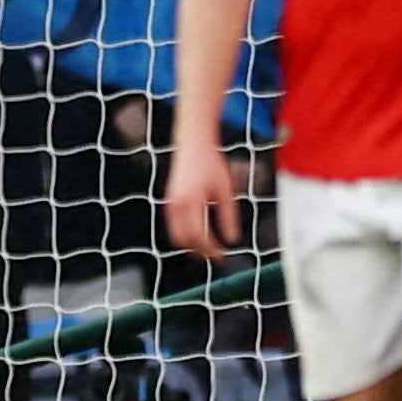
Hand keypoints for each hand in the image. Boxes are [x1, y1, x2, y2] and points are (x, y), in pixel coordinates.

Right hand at [161, 138, 251, 259]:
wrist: (193, 144)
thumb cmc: (211, 164)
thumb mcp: (226, 190)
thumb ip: (229, 216)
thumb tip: (233, 240)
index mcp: (191, 201)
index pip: (198, 236)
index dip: (211, 249)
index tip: (223, 256)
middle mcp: (176, 204)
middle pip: (184, 240)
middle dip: (199, 251)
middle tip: (216, 256)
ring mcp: (169, 203)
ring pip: (176, 235)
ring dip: (191, 245)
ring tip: (209, 248)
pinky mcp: (169, 201)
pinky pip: (174, 226)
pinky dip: (185, 234)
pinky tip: (201, 234)